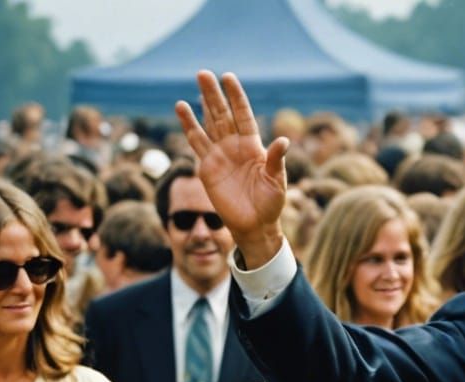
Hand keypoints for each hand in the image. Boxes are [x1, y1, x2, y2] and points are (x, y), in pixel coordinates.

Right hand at [175, 72, 288, 267]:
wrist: (254, 226)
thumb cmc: (270, 205)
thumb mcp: (277, 182)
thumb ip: (276, 160)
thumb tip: (283, 141)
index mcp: (253, 147)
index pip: (243, 116)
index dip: (236, 98)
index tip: (228, 78)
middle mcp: (235, 146)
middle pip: (223, 115)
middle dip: (215, 95)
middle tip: (204, 73)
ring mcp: (220, 154)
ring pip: (209, 124)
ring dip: (202, 105)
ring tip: (195, 84)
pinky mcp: (207, 166)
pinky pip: (196, 142)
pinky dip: (189, 126)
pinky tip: (182, 108)